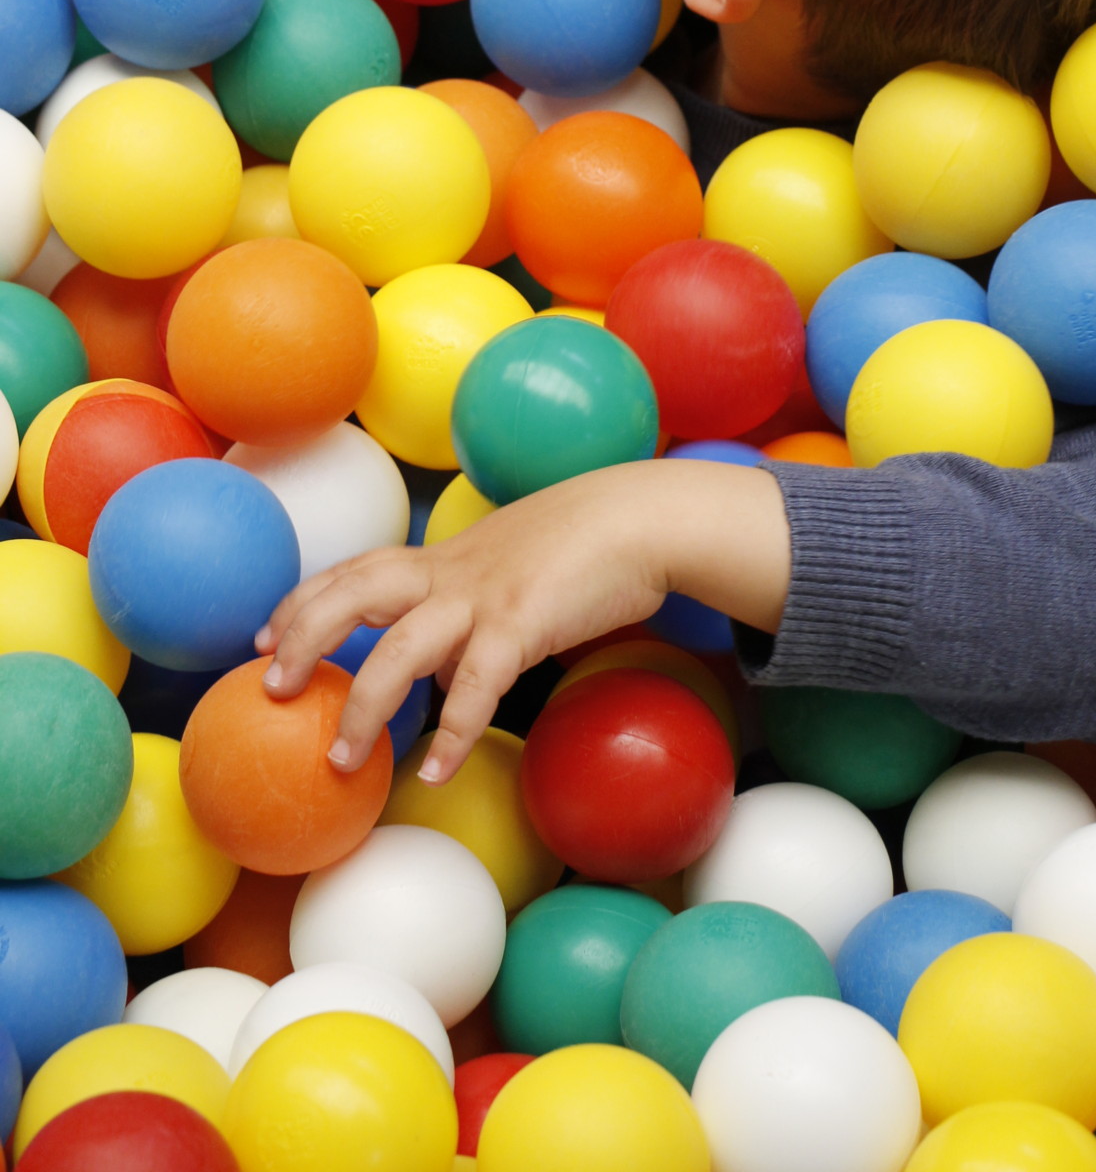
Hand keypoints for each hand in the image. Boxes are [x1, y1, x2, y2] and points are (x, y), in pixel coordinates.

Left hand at [255, 458, 789, 786]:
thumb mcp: (506, 567)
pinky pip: (478, 684)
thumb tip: (445, 674)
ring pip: (401, 648)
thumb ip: (468, 610)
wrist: (639, 516)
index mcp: (442, 558)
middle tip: (272, 685)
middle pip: (353, 593)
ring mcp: (483, 596)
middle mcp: (449, 572)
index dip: (302, 602)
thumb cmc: (579, 544)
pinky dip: (453, 731)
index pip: (353, 570)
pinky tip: (436, 770)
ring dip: (365, 706)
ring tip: (342, 759)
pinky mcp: (524, 622)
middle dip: (304, 637)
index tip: (264, 637)